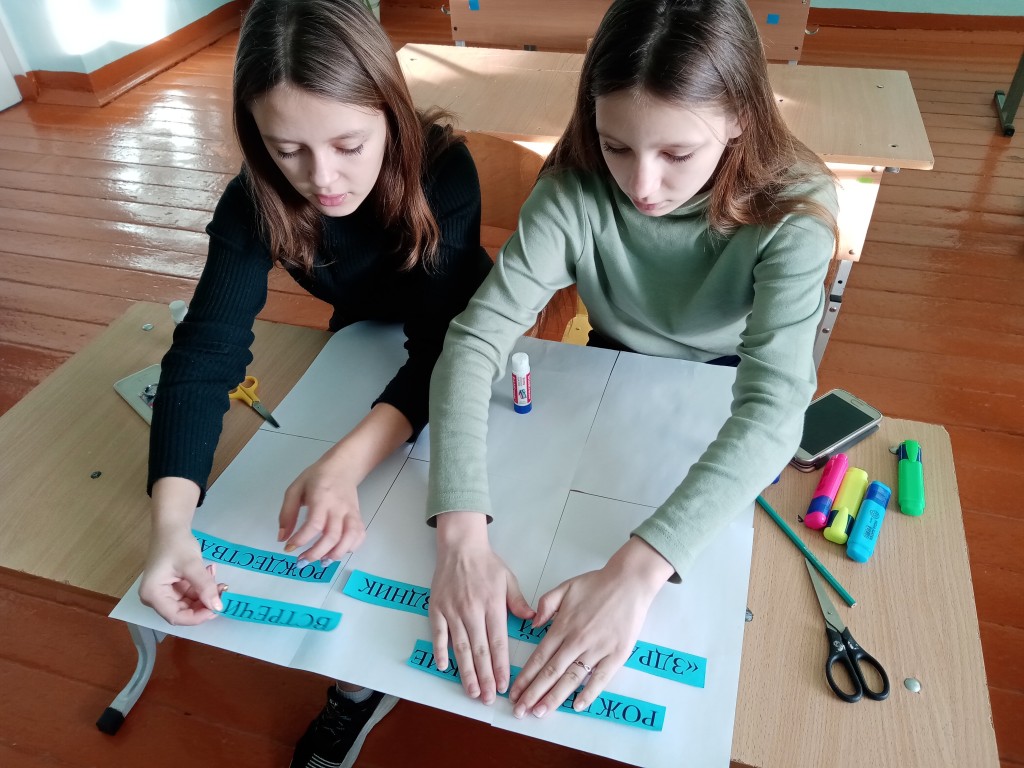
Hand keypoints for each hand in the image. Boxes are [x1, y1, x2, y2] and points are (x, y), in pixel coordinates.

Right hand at [139, 523, 226, 625]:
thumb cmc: (176, 543)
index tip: (217, 608)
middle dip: (205, 603)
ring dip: (206, 594)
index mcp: (153, 595)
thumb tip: (218, 607)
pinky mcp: (172, 586)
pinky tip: (211, 573)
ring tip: (219, 581)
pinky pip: (190, 593)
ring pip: (190, 603)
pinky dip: (202, 587)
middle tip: (222, 592)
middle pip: (184, 611)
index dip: (198, 617)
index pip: (176, 617)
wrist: (171, 526)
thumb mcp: (192, 565)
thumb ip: (204, 586)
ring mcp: (164, 592)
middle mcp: (155, 597)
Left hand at [279, 457, 365, 564]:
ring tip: (321, 562)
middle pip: (332, 536)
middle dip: (316, 553)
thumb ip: (287, 513)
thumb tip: (282, 538)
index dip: (301, 540)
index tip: (289, 548)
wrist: (343, 466)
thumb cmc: (317, 477)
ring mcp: (351, 513)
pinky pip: (359, 536)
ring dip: (335, 554)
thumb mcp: (295, 489)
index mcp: (322, 498)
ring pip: (349, 539)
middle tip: (302, 561)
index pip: (314, 524)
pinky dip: (351, 548)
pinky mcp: (358, 517)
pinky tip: (337, 551)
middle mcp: (339, 507)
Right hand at [429, 512, 534, 703]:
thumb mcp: (508, 580)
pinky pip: (438, 634)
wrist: (460, 546)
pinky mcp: (437, 609)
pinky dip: (440, 651)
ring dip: (466, 671)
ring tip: (472, 691)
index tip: (505, 684)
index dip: (501, 666)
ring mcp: (453, 611)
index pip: (498, 642)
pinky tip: (444, 667)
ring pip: (460, 647)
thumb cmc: (486, 563)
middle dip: (485, 677)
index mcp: (492, 605)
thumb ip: (519, 603)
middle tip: (488, 698)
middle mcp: (472, 611)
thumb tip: (533, 621)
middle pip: (479, 650)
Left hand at [509, 537, 673, 718]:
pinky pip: (600, 678)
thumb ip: (546, 604)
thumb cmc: (598, 584)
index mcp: (563, 626)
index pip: (539, 657)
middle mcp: (577, 641)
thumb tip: (533, 625)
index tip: (515, 692)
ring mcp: (597, 649)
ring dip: (554, 698)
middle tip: (520, 711)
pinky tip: (577, 706)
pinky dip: (589, 693)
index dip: (525, 677)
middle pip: (551, 672)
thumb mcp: (566, 587)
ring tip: (540, 713)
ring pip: (571, 678)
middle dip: (533, 694)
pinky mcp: (616, 654)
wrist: (630, 582)